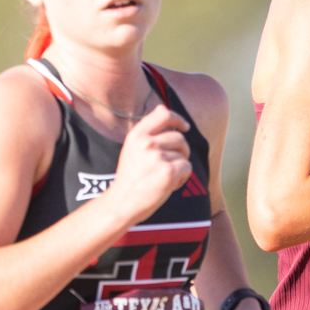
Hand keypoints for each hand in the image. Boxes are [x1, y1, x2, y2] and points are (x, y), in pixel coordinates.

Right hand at [103, 103, 191, 221]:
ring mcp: (157, 157)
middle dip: (182, 151)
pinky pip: (187, 168)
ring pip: (184, 154)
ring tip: (165, 177)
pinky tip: (170, 185)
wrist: (122, 203)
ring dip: (180, 166)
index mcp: (136, 135)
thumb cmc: (130, 178)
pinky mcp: (168, 171)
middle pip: (179, 137)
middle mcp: (146, 143)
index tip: (184, 127)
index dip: (177, 119)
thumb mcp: (132, 148)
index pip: (163, 114)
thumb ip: (147, 130)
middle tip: (172, 165)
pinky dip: (183, 178)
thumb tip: (162, 107)